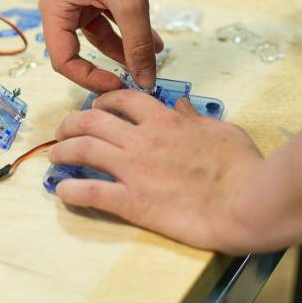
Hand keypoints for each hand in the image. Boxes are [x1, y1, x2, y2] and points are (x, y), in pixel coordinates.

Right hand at [39, 0, 163, 92]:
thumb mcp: (131, 4)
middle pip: (79, 50)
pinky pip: (109, 21)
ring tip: (154, 56)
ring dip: (126, 48)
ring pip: (99, 36)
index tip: (119, 86)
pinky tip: (154, 42)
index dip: (89, 78)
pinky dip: (129, 31)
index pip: (63, 59)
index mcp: (55, 6)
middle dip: (110, 63)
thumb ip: (138, 45)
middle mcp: (61, 4)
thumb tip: (146, 79)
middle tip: (135, 78)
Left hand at [50, 90, 265, 253]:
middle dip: (72, 122)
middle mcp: (143, 140)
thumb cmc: (242, 167)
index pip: (123, 100)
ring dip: (64, 150)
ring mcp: (134, 171)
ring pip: (84, 150)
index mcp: (165, 121)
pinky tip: (62, 190)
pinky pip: (91, 192)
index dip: (103, 101)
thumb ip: (196, 117)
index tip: (96, 107)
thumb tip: (182, 105)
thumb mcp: (222, 130)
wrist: (246, 202)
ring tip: (56, 156)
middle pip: (93, 121)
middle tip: (63, 130)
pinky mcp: (133, 202)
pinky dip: (71, 190)